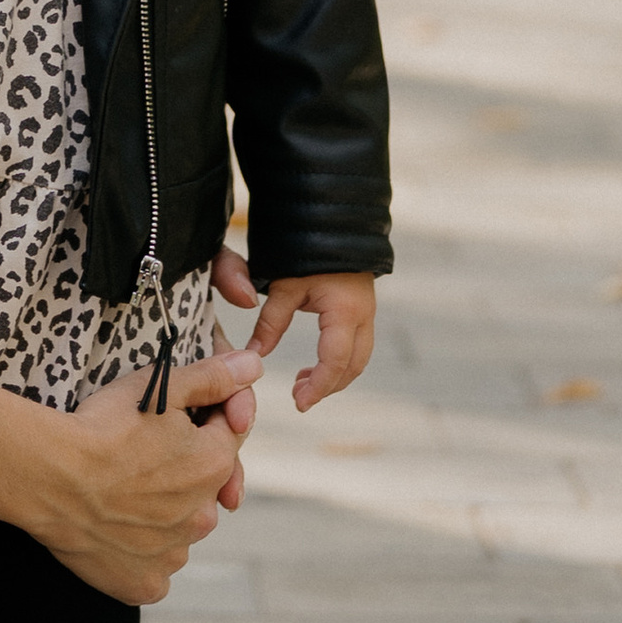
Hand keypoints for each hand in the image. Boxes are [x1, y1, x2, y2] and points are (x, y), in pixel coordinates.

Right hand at [19, 346, 263, 605]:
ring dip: (161, 515)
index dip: (199, 421)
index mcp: (214, 466)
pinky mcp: (146, 584)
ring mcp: (175, 555)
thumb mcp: (156, 388)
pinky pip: (153, 569)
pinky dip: (139, 554)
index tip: (163, 418)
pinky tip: (113, 531)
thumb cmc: (99, 427)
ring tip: (118, 492)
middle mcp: (204, 516)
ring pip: (177, 530)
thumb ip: (211, 377)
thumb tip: (256, 363)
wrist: (47, 475)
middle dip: (179, 472)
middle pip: (202, 489)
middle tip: (133, 457)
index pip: (225, 437)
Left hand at [214, 250, 376, 410]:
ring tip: (302, 385)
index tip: (299, 402)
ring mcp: (367, 312)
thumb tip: (255, 355)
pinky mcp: (362, 309)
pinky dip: (339, 362)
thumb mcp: (281, 286)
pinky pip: (356, 345)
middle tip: (299, 398)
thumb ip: (270, 322)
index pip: (335, 360)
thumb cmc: (300, 248)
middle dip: (328, 386)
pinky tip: (314, 367)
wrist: (328, 220)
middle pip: (353, 365)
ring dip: (334, 376)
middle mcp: (363, 315)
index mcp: (344, 310)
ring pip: (358, 358)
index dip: (318, 385)